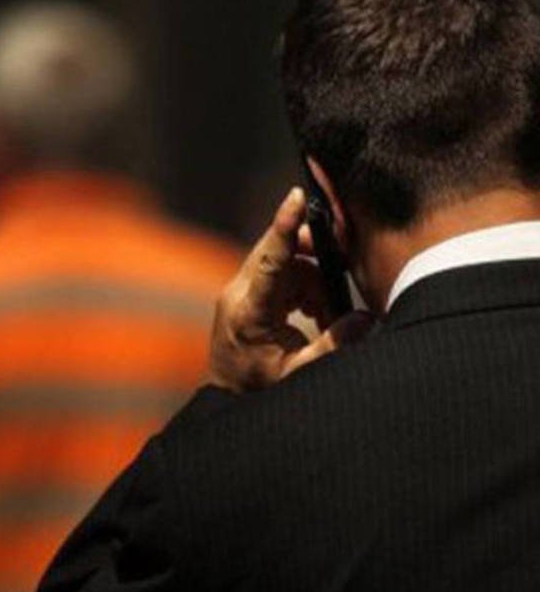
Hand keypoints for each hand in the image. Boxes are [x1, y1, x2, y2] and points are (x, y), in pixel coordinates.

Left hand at [210, 187, 373, 392]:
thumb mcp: (297, 373)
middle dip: (314, 251)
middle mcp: (239, 294)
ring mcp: (241, 291)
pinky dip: (306, 287)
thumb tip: (364, 319)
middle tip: (343, 266)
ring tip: (326, 315)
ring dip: (314, 280)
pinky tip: (316, 314)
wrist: (226, 396)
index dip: (285, 226)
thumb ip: (331, 345)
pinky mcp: (247, 293)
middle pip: (277, 250)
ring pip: (285, 263)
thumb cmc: (257, 389)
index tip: (296, 195)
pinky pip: (282, 274)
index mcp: (249, 312)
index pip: (269, 260)